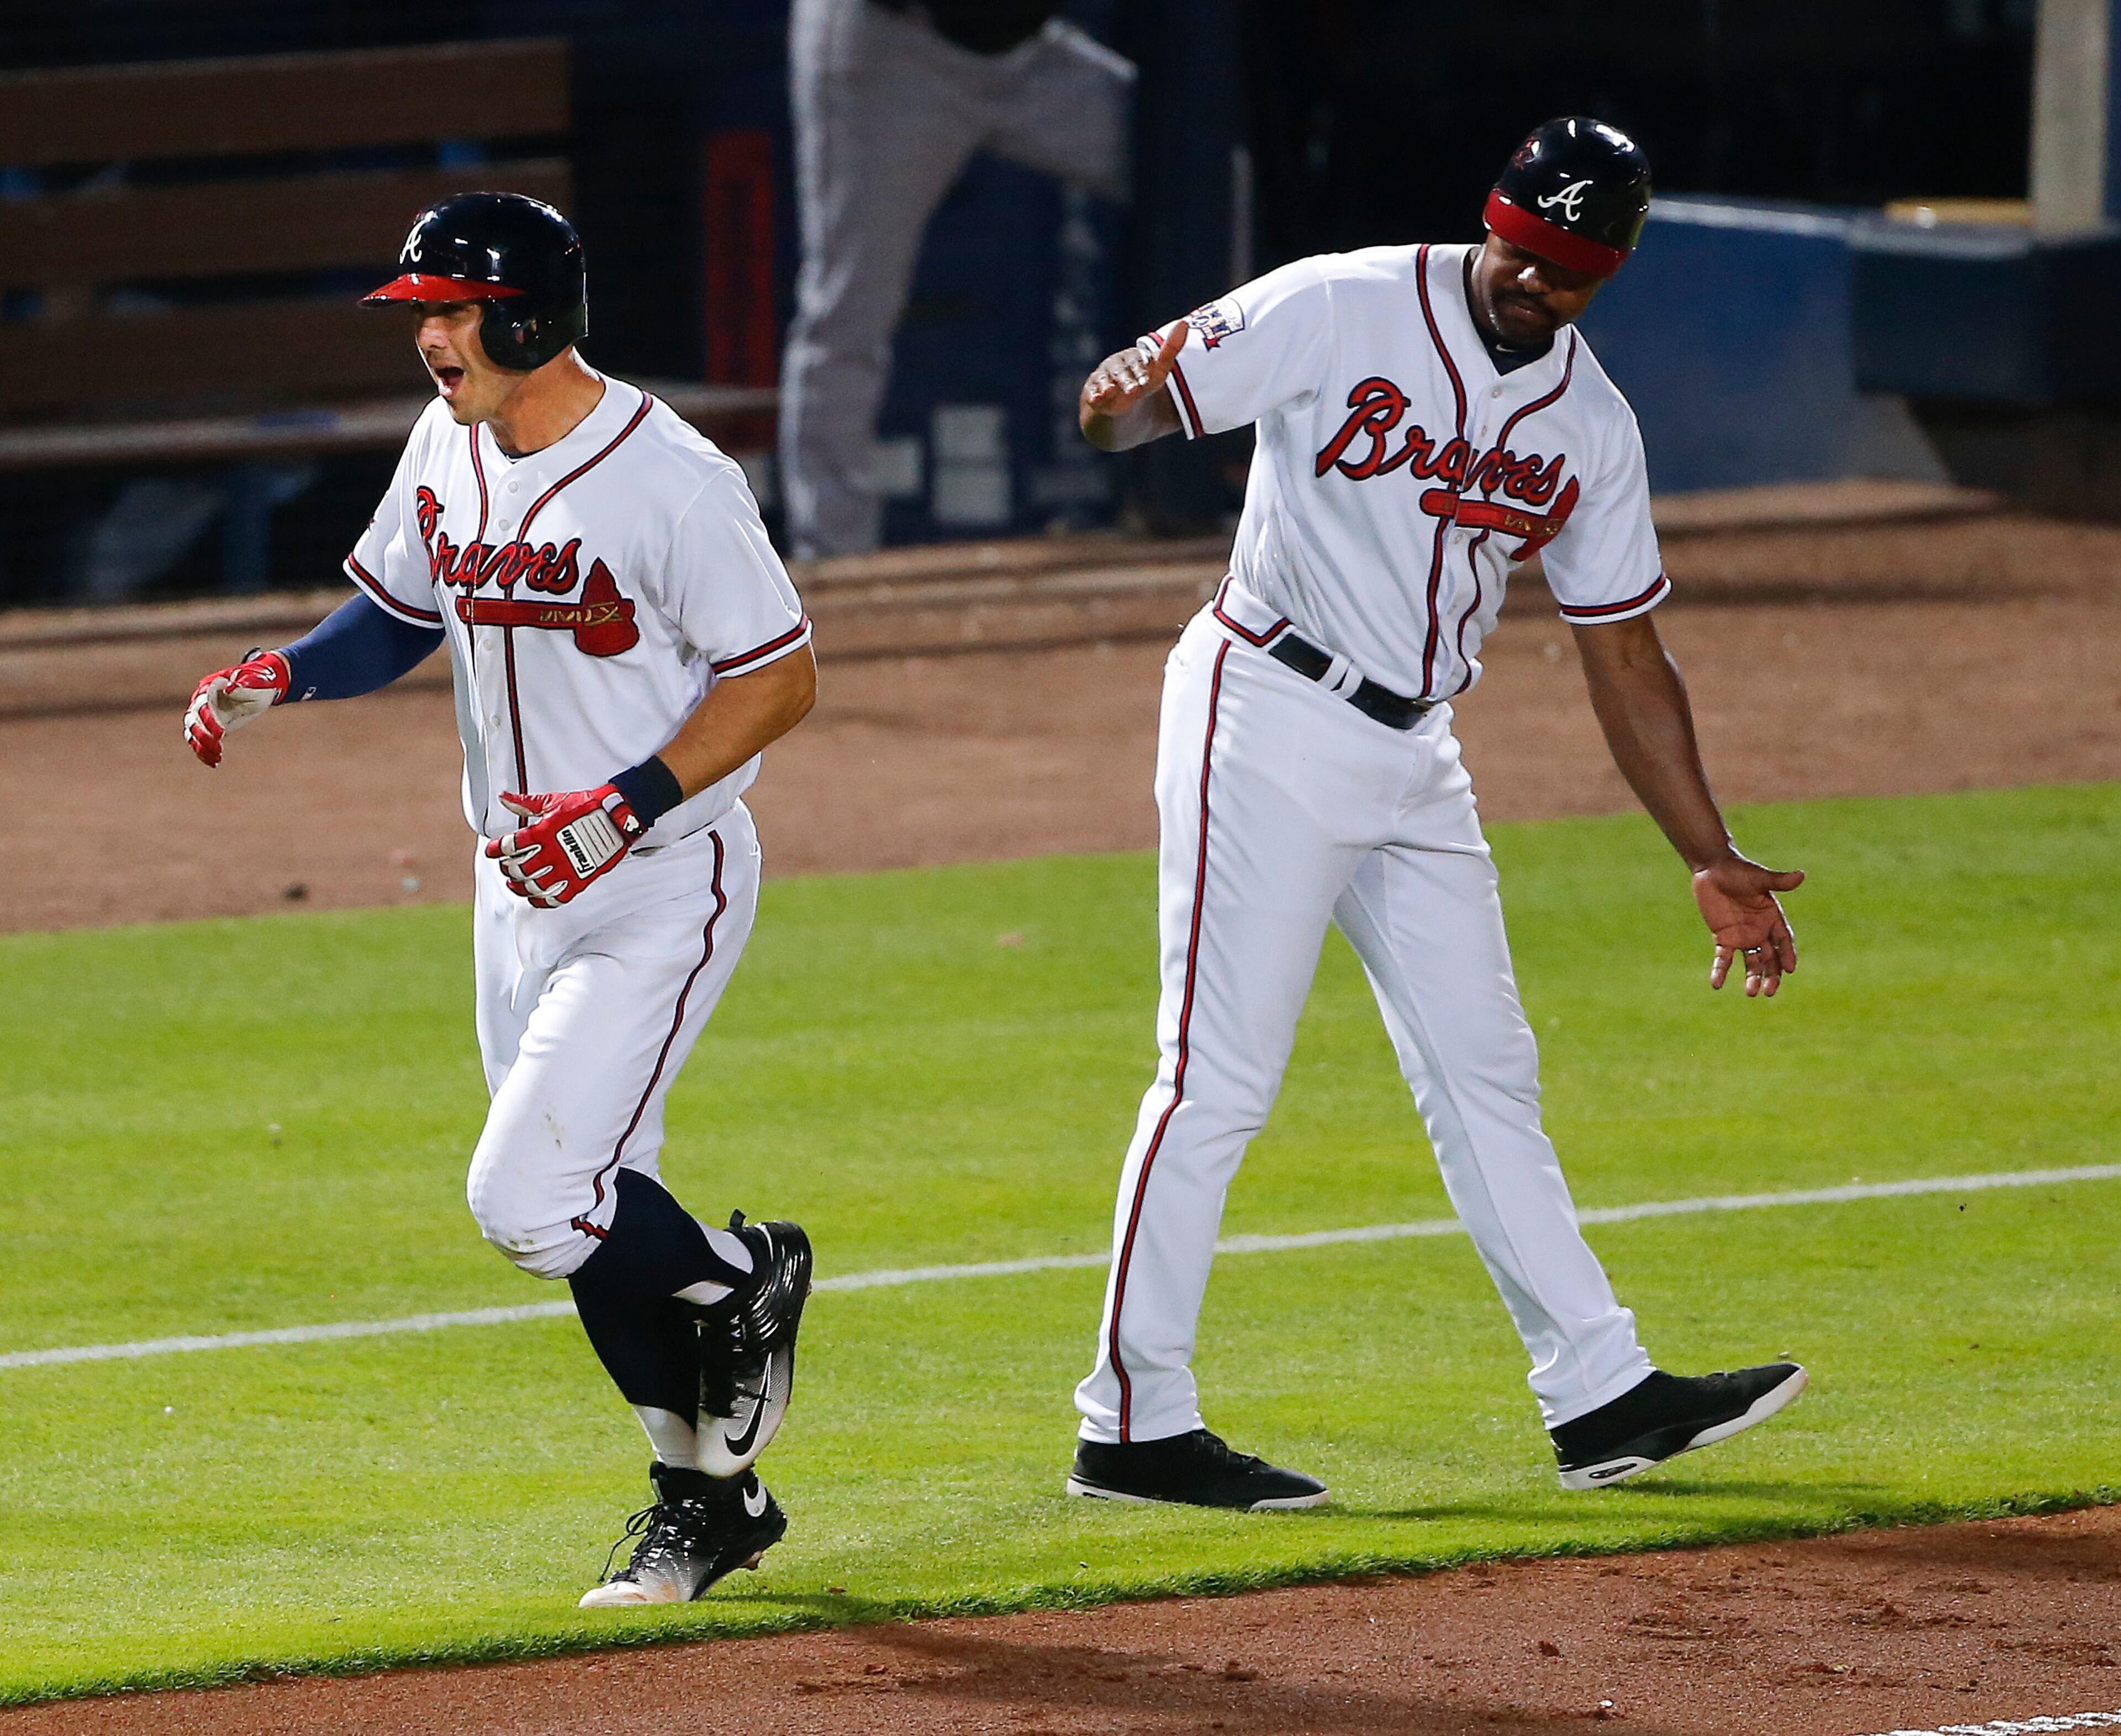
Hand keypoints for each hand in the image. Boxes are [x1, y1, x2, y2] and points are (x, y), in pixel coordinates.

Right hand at [184, 650, 288, 766]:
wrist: (260, 687)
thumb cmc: (259, 682)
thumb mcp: (257, 682)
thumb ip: (244, 684)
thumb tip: (229, 688)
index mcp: (212, 686)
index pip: (202, 704)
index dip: (208, 719)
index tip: (221, 734)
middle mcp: (203, 700)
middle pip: (192, 719)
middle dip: (202, 735)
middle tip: (218, 748)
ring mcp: (204, 713)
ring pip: (192, 731)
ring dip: (201, 746)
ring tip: (216, 758)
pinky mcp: (210, 725)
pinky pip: (199, 740)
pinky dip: (203, 752)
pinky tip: (214, 762)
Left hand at [485, 786, 643, 907]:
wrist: (618, 816)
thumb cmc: (587, 806)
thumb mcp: (554, 801)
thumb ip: (526, 803)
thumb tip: (504, 797)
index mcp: (544, 831)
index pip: (510, 845)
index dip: (495, 849)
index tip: (491, 851)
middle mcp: (552, 852)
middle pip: (519, 869)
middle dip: (508, 869)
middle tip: (506, 867)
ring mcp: (567, 868)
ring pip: (534, 886)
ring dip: (520, 888)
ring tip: (516, 884)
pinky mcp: (580, 879)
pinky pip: (557, 898)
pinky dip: (543, 901)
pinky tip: (536, 898)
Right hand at [1079, 323, 1187, 447]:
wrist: (1120, 410)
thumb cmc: (1142, 386)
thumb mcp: (1158, 372)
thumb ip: (1171, 350)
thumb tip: (1184, 322)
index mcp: (1132, 358)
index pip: (1136, 361)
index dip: (1141, 371)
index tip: (1147, 381)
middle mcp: (1115, 365)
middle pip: (1120, 372)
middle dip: (1126, 381)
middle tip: (1134, 390)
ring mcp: (1102, 378)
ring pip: (1105, 381)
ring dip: (1108, 387)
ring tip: (1111, 392)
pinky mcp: (1091, 391)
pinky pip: (1091, 392)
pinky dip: (1094, 395)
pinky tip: (1097, 399)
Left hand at [1693, 855, 1803, 996]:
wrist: (1712, 869)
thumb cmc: (1738, 870)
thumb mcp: (1758, 877)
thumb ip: (1778, 881)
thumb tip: (1802, 875)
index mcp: (1772, 917)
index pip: (1783, 940)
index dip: (1787, 954)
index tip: (1790, 970)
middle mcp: (1760, 930)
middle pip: (1770, 957)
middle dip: (1772, 974)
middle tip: (1770, 991)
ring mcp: (1742, 936)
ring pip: (1751, 962)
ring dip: (1752, 977)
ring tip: (1751, 993)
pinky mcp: (1723, 938)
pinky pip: (1723, 958)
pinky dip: (1720, 971)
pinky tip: (1716, 984)